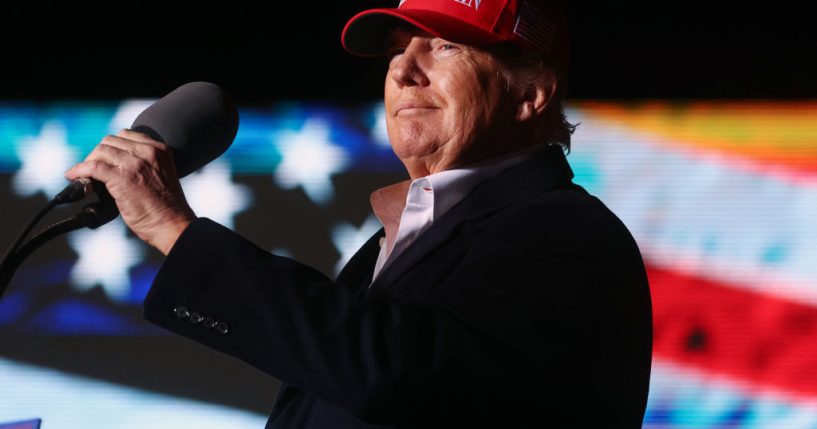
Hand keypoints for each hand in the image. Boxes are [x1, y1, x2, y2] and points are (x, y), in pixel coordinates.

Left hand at [65, 129, 195, 254]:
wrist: (172, 224)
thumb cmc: (167, 208)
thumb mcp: (161, 175)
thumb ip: (144, 164)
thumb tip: (115, 165)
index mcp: (159, 150)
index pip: (126, 135)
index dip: (112, 146)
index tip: (105, 157)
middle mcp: (147, 152)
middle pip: (110, 141)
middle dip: (99, 153)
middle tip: (93, 168)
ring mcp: (134, 163)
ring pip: (100, 151)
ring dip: (88, 161)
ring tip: (84, 174)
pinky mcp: (121, 178)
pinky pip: (92, 167)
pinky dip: (79, 170)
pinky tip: (73, 176)